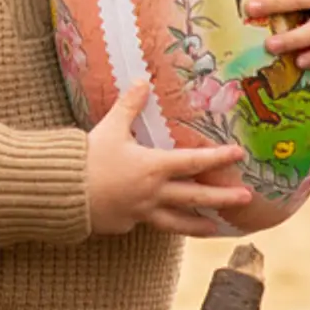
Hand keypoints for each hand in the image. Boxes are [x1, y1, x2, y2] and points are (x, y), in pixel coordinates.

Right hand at [85, 79, 254, 234]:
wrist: (61, 192)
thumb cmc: (87, 158)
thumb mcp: (110, 127)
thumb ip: (129, 106)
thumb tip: (142, 81)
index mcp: (153, 167)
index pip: (194, 162)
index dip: (219, 158)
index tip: (239, 155)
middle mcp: (153, 193)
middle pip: (196, 197)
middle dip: (224, 197)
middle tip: (247, 199)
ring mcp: (141, 212)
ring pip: (178, 222)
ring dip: (200, 225)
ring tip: (217, 228)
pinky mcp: (127, 225)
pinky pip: (149, 225)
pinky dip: (162, 224)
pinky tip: (169, 223)